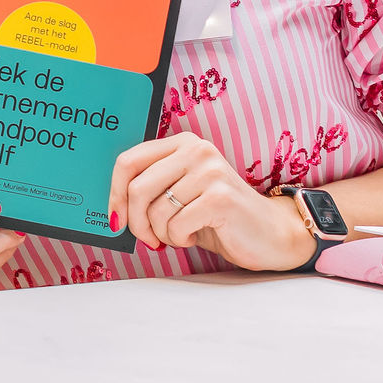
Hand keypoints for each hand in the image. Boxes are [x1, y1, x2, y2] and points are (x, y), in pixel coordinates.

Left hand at [108, 131, 314, 270]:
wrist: (269, 234)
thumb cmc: (217, 216)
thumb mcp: (180, 194)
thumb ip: (151, 188)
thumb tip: (113, 208)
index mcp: (182, 143)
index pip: (127, 161)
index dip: (115, 193)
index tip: (116, 218)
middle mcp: (196, 150)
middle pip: (137, 187)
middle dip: (135, 222)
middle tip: (147, 239)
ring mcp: (210, 171)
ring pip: (155, 210)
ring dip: (161, 233)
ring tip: (180, 234)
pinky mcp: (220, 197)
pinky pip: (176, 224)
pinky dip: (179, 239)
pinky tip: (195, 236)